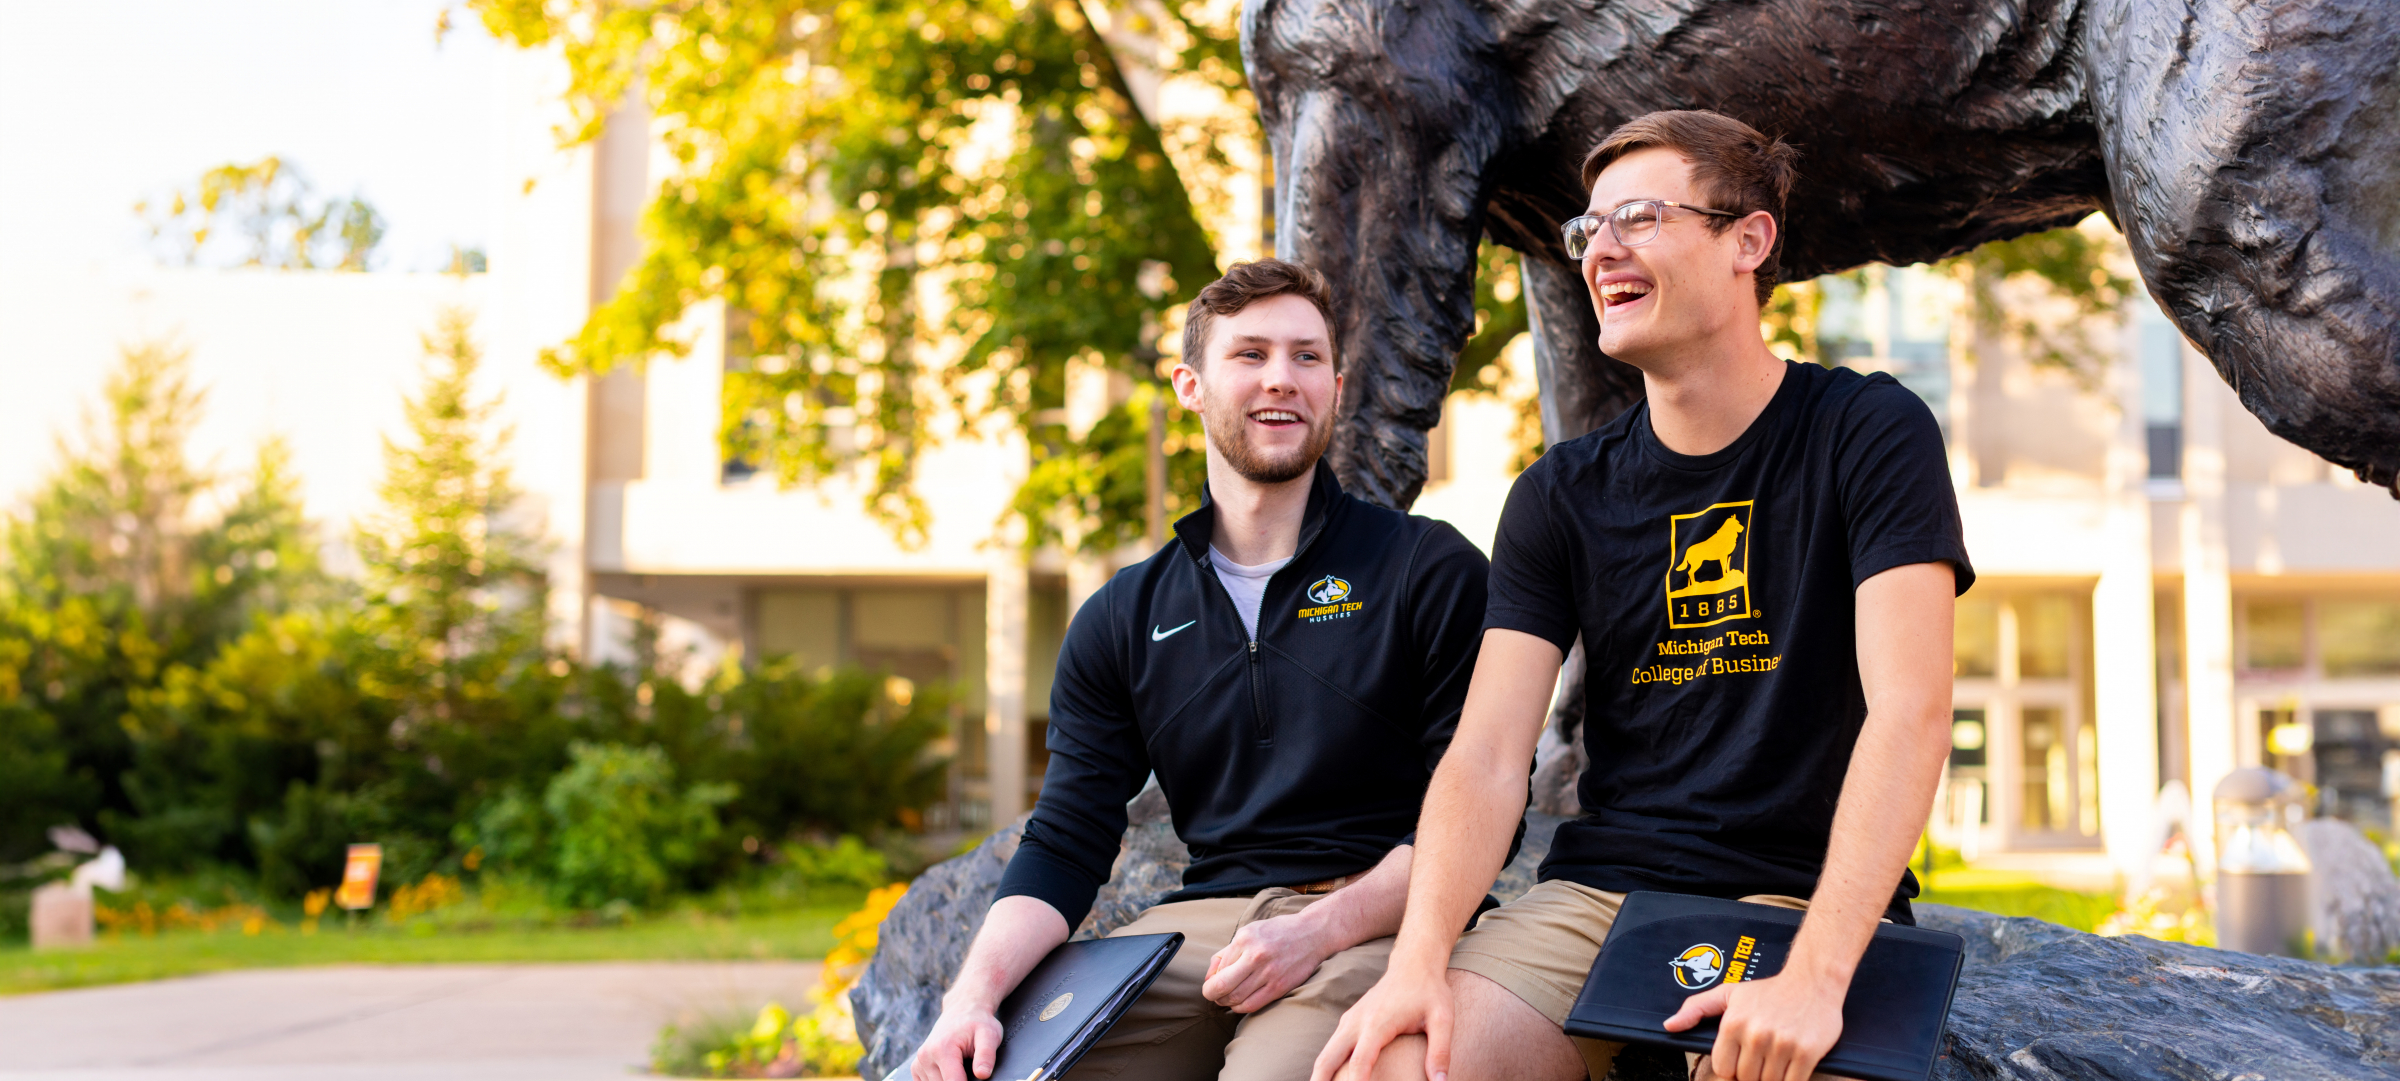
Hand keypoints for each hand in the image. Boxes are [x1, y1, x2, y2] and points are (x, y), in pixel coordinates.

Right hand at [911, 999, 1004, 1080]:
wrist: (962, 1009)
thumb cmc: (978, 1022)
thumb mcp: (989, 1035)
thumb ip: (986, 1055)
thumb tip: (982, 1075)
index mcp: (942, 1049)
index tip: (976, 1080)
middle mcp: (925, 1056)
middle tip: (970, 1069)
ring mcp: (919, 1062)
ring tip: (961, 1066)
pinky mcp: (916, 1066)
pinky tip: (949, 1070)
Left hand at [1203, 911, 1336, 1012]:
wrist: (1312, 933)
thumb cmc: (1277, 933)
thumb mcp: (1249, 932)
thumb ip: (1226, 953)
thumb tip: (1209, 977)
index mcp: (1244, 939)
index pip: (1218, 968)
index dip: (1211, 980)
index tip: (1212, 982)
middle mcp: (1256, 955)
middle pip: (1223, 986)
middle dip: (1212, 995)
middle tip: (1213, 995)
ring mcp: (1269, 972)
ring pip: (1236, 998)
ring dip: (1225, 1002)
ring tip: (1226, 998)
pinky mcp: (1280, 986)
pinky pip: (1252, 1005)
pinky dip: (1240, 1007)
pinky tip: (1240, 1002)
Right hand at [1309, 961, 1453, 1080]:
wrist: (1413, 964)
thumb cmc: (1430, 992)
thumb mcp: (1442, 1019)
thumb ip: (1440, 1052)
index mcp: (1378, 1023)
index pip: (1360, 1062)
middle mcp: (1357, 1022)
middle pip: (1328, 1059)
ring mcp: (1350, 1020)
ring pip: (1325, 1054)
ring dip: (1320, 1076)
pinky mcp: (1348, 1021)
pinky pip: (1331, 1048)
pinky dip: (1326, 1066)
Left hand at [1663, 970, 1845, 1080]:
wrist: (1812, 982)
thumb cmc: (1768, 991)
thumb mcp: (1728, 994)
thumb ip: (1696, 1008)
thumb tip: (1669, 1026)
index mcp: (1733, 1023)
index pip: (1723, 1069)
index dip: (1732, 1068)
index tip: (1742, 1059)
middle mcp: (1755, 1034)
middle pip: (1746, 1078)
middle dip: (1753, 1073)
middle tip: (1762, 1058)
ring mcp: (1782, 1044)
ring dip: (1772, 1077)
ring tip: (1777, 1060)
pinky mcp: (1806, 1052)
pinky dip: (1790, 1080)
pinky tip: (1791, 1067)